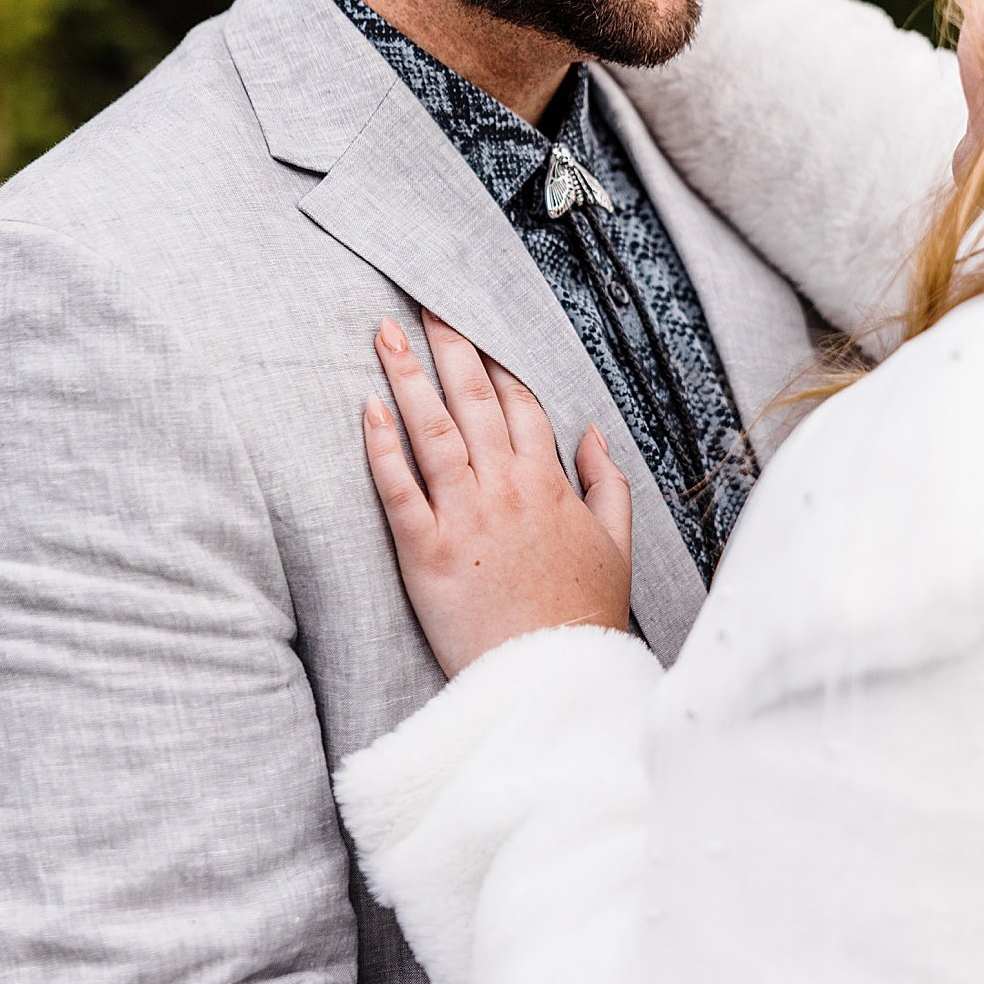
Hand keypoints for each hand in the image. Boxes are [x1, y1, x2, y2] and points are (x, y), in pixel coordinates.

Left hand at [365, 312, 633, 677]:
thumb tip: (592, 433)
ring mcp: (464, 517)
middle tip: (424, 304)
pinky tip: (366, 408)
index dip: (496, 363)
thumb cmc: (582, 616)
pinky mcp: (425, 552)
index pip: (520, 404)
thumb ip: (605, 483)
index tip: (476, 328)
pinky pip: (398, 488)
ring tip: (385, 334)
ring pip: (432, 430)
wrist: (551, 679)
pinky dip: (381, 446)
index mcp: (549, 484)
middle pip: (473, 400)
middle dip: (449, 346)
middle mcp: (506, 489)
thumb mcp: (616, 545)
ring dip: (407, 377)